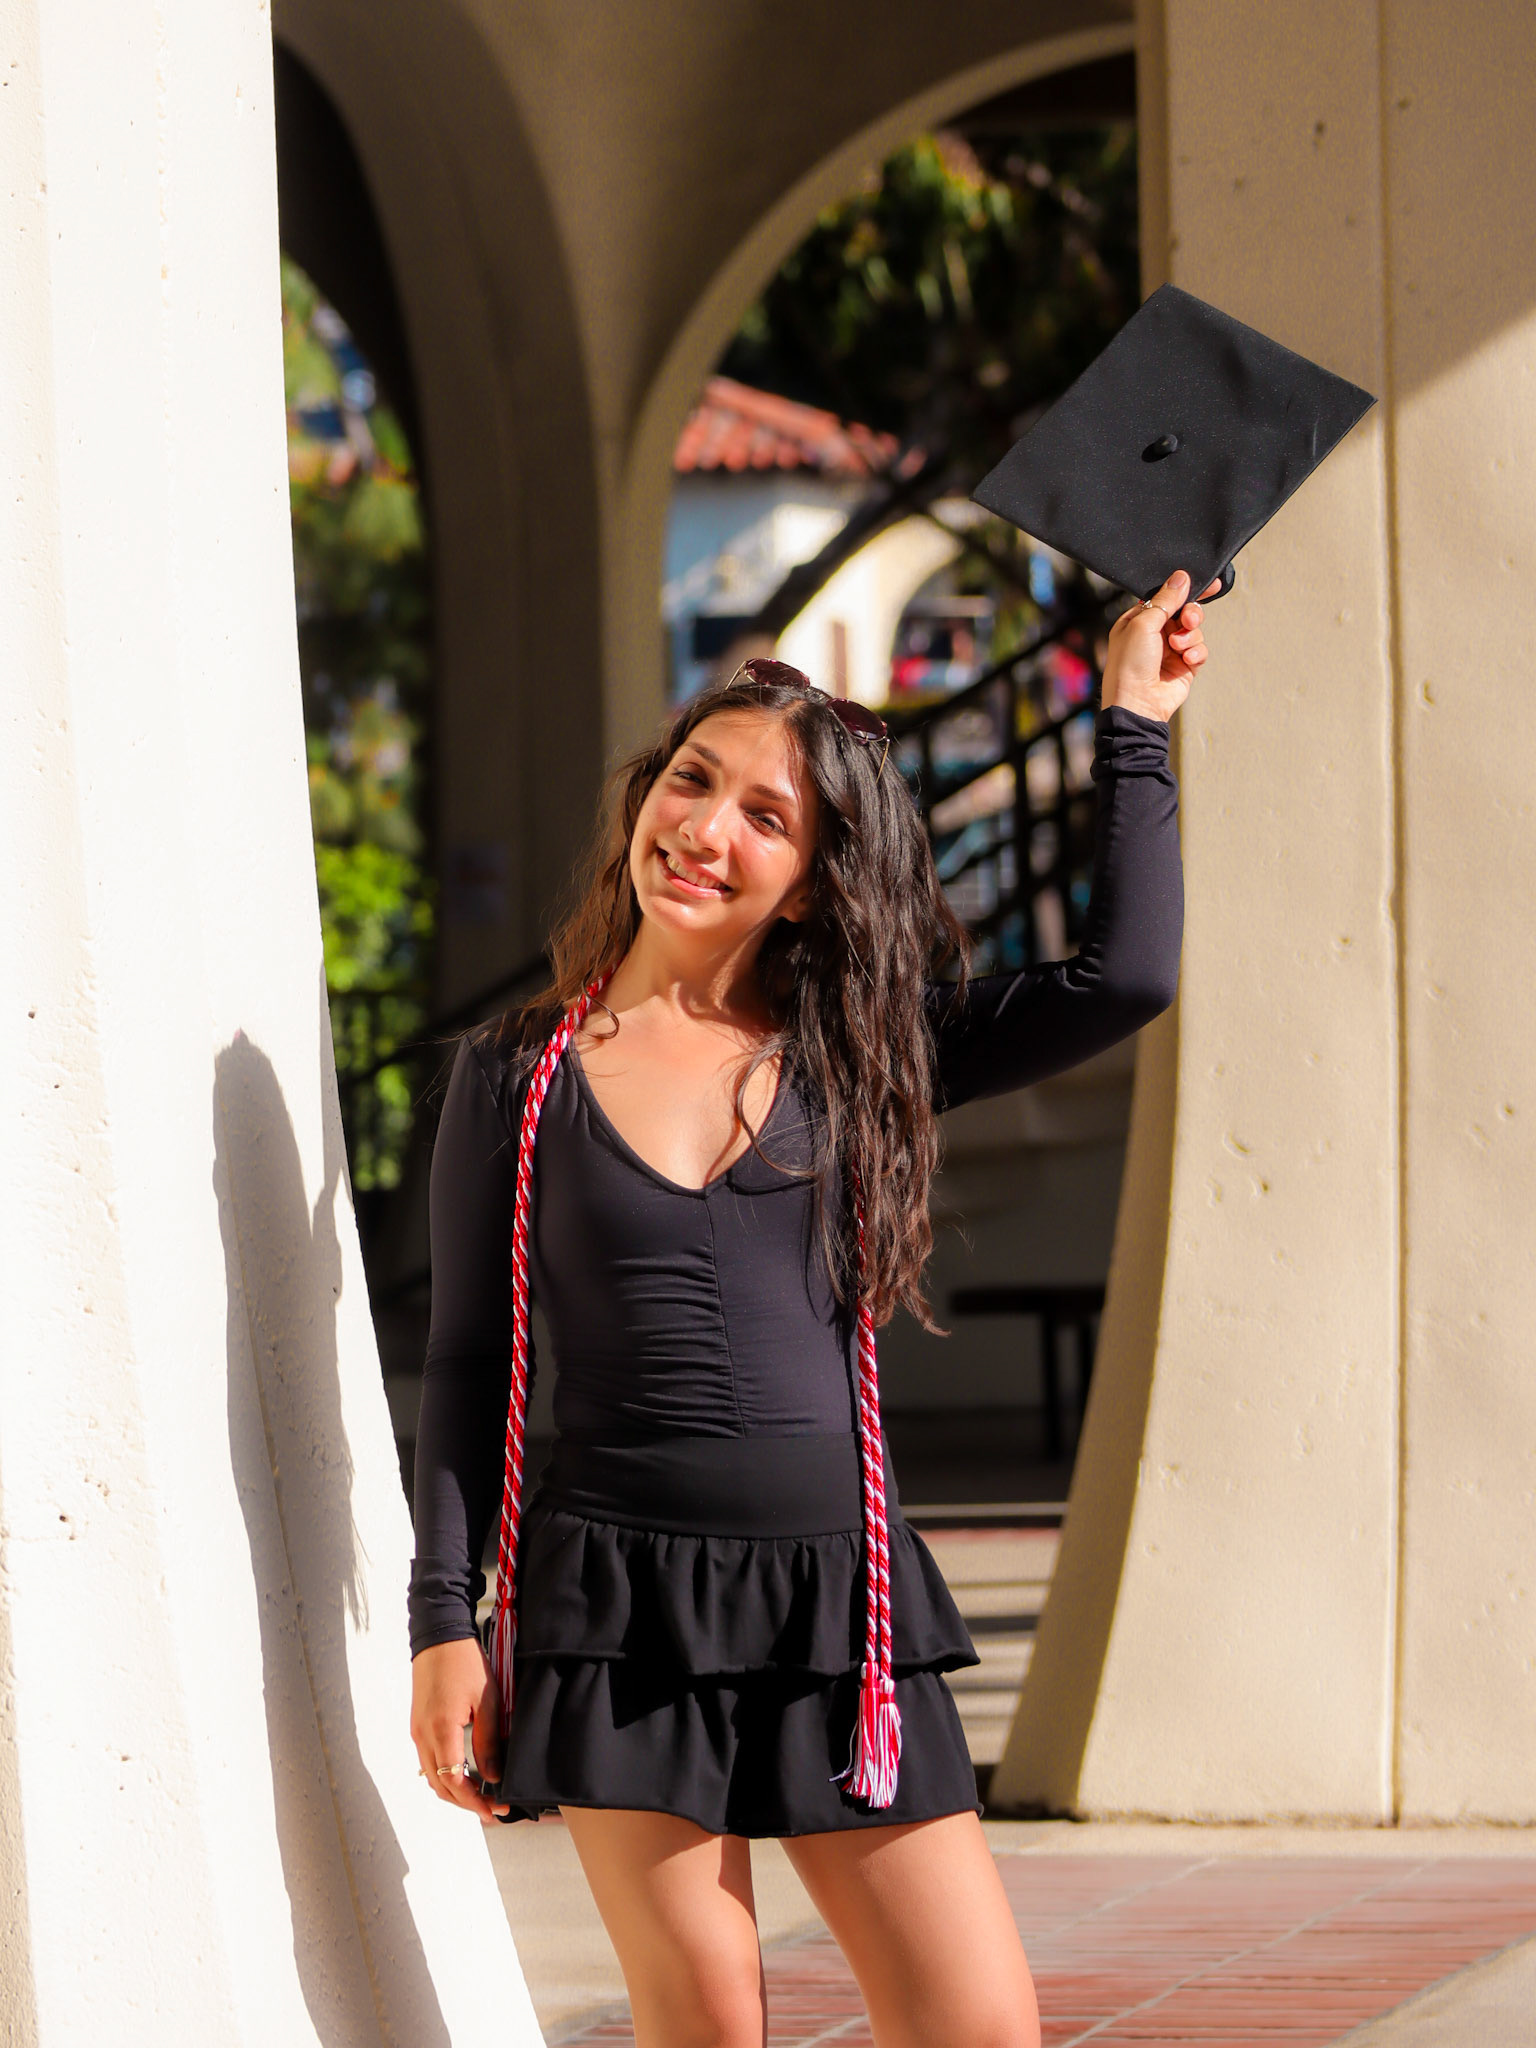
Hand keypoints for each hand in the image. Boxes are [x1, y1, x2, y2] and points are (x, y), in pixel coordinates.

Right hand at [410, 1636, 509, 1824]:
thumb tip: (493, 1776)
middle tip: (492, 1810)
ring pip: (433, 1777)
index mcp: (441, 1730)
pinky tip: (463, 1776)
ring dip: (454, 1792)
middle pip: (440, 1786)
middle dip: (466, 1803)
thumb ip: (488, 1742)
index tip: (493, 1811)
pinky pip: (429, 1762)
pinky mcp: (418, 1725)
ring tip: (480, 1797)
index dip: (474, 1802)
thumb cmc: (465, 1663)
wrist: (439, 1637)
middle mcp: (423, 1736)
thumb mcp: (486, 1701)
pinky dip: (445, 1777)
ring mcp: (417, 1732)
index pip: (455, 1783)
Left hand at [1100, 569, 1218, 722]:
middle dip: (1190, 614)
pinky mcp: (1184, 666)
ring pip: (1194, 630)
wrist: (1137, 704)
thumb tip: (1181, 578)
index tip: (1208, 584)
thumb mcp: (1143, 624)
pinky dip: (1196, 652)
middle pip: (1184, 611)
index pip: (1166, 597)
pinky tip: (1187, 659)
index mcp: (1139, 620)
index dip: (1184, 590)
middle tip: (1188, 620)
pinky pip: (1200, 650)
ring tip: (1178, 647)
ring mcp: (1170, 651)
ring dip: (1190, 636)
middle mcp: (1155, 634)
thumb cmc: (1129, 666)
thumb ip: (1164, 600)